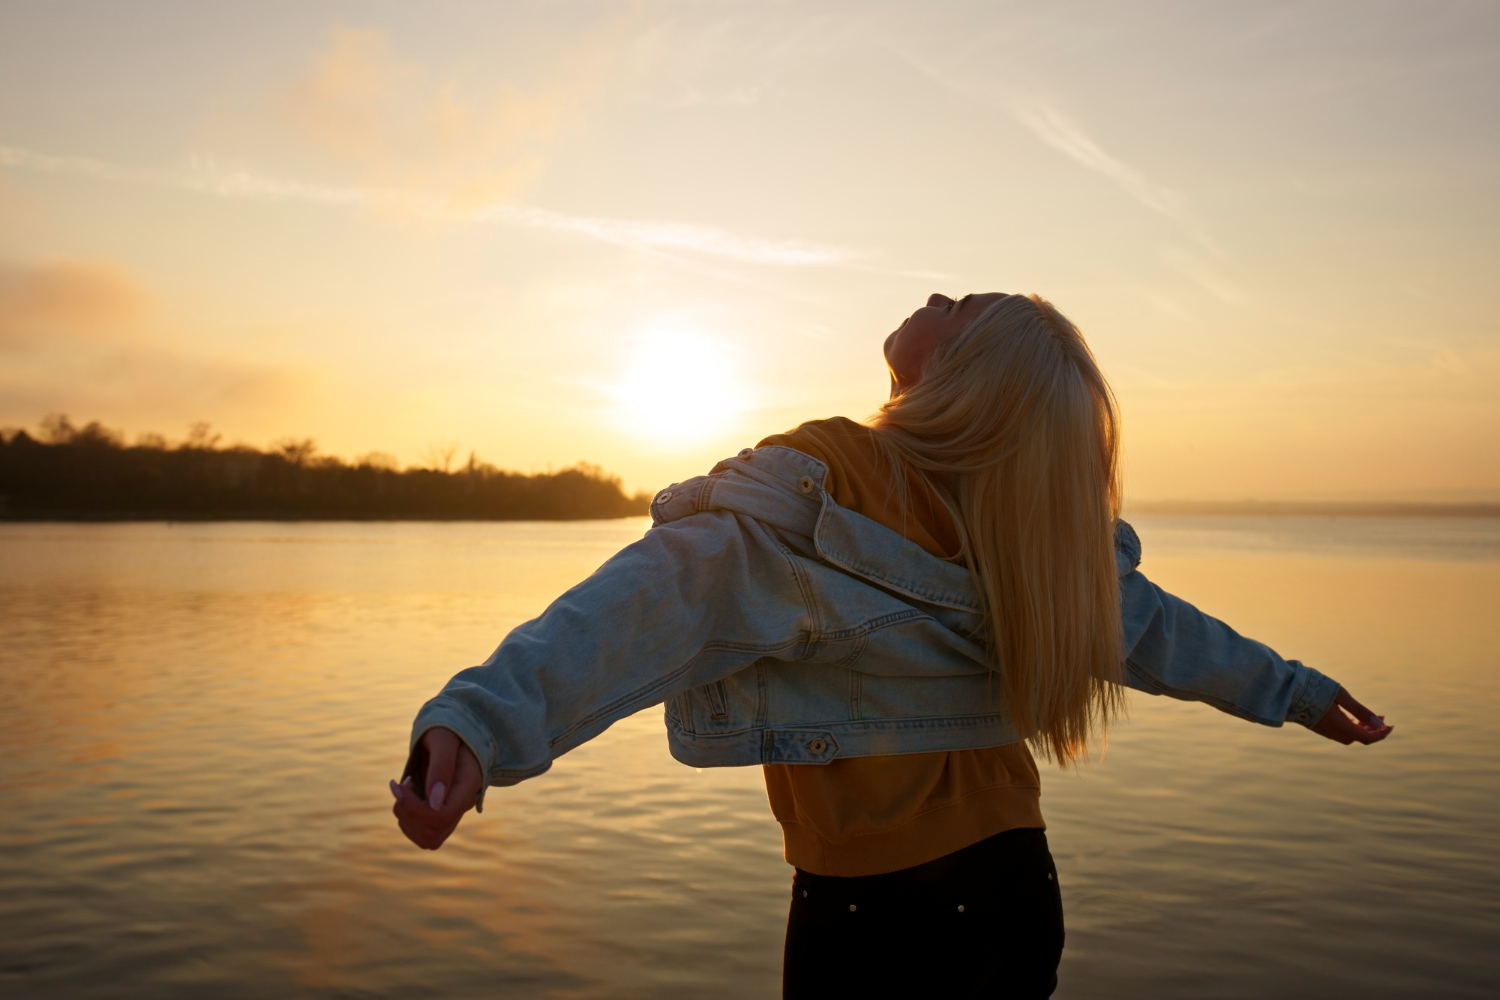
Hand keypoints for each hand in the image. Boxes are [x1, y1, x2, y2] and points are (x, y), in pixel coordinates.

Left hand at [390, 726, 482, 849]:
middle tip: (402, 785)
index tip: (405, 782)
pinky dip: (406, 817)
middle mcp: (462, 804)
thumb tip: (433, 805)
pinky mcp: (441, 813)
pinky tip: (406, 794)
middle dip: (407, 814)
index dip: (416, 809)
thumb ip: (441, 768)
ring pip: (426, 839)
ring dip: (405, 817)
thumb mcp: (443, 740)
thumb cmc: (449, 729)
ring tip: (404, 787)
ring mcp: (452, 811)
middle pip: (432, 835)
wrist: (455, 730)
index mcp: (468, 785)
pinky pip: (421, 832)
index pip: (442, 817)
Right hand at [1309, 687, 1391, 745]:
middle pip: (1357, 738)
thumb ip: (1360, 710)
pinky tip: (1348, 716)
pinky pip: (1337, 732)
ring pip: (1347, 736)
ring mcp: (1321, 729)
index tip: (1390, 724)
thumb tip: (1380, 722)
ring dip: (1360, 729)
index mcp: (1340, 725)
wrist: (1284, 688)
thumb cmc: (1313, 687)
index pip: (1367, 738)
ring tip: (1366, 717)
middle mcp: (1331, 731)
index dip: (1382, 734)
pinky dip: (1348, 726)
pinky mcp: (1315, 725)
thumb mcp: (1341, 695)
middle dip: (1372, 731)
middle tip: (1380, 719)